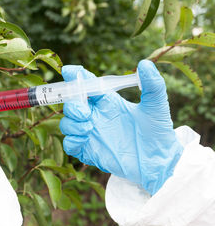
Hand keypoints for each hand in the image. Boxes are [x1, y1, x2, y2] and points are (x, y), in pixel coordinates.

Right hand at [60, 60, 182, 194]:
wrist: (159, 161)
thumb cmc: (157, 131)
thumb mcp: (156, 106)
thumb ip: (152, 85)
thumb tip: (145, 63)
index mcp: (107, 101)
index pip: (86, 85)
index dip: (75, 76)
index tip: (69, 70)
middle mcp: (95, 116)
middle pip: (71, 104)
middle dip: (72, 105)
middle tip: (86, 112)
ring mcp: (90, 134)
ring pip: (66, 124)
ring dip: (72, 123)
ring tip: (90, 128)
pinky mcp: (89, 151)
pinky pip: (70, 145)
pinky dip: (72, 140)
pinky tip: (85, 139)